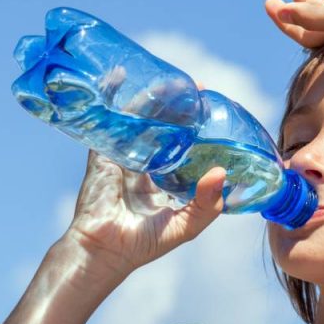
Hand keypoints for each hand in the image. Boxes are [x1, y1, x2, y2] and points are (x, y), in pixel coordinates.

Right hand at [61, 77, 223, 285]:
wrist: (103, 251)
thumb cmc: (143, 243)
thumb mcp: (186, 225)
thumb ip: (208, 204)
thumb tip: (221, 172)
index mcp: (165, 180)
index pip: (184, 147)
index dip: (197, 130)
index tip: (212, 111)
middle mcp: (145, 165)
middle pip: (164, 128)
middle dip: (178, 108)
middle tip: (196, 88)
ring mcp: (123, 157)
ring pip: (140, 120)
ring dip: (153, 98)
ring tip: (172, 79)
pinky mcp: (102, 152)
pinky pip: (109, 119)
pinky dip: (113, 95)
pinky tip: (121, 73)